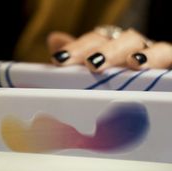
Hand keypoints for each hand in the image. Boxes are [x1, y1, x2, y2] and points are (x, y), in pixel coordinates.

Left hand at [48, 28, 171, 72]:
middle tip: (92, 63)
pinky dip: (159, 57)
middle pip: (119, 41)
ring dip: (139, 52)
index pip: (94, 41)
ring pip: (146, 45)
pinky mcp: (170, 65)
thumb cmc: (115, 80)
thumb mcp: (94, 70)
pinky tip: (144, 63)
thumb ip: (77, 56)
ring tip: (132, 62)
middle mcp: (131, 48)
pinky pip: (170, 56)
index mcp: (111, 48)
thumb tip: (54, 39)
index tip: (59, 59)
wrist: (152, 88)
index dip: (77, 48)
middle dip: (105, 50)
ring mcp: (152, 55)